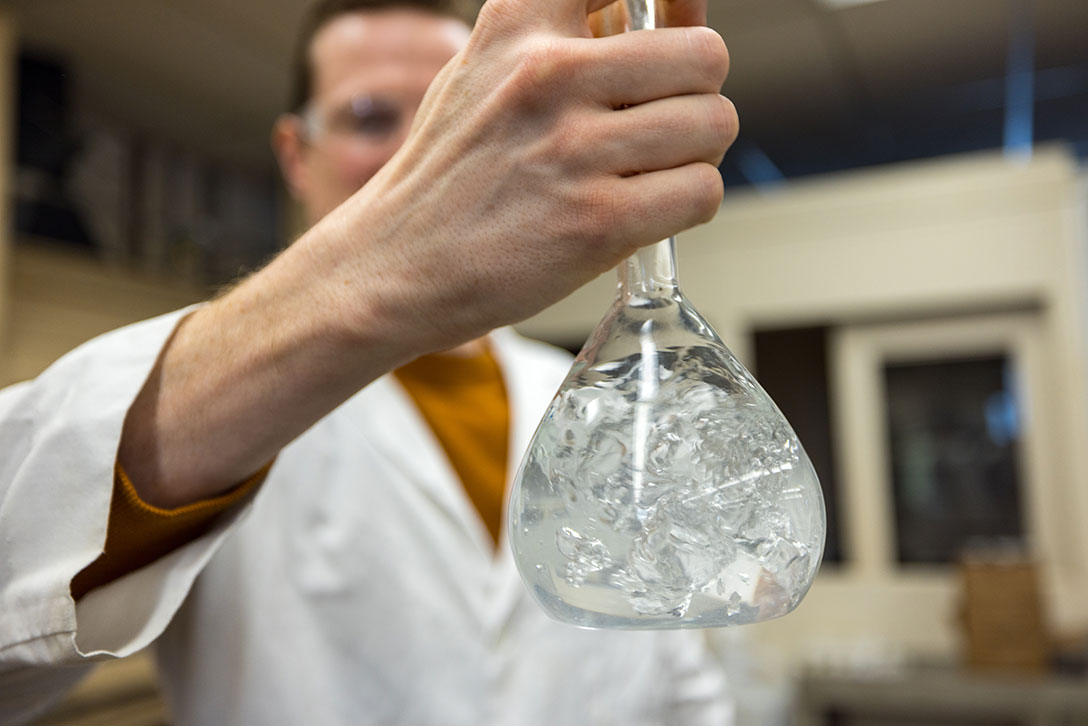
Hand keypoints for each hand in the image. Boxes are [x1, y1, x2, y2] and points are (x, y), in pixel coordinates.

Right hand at [316, 0, 737, 351]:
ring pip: (713, 125)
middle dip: (694, 97)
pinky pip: (701, 192)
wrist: (395, 265)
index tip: (669, 26)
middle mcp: (550, 73)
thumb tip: (685, 14)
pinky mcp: (598, 221)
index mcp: (522, 21)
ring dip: (694, 155)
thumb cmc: (451, 173)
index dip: (674, 1)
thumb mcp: (489, 70)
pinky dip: (686, 205)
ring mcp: (574, 148)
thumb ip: (578, 36)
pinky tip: (645, 212)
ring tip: (646, 175)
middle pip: (704, 58)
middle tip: (658, 129)